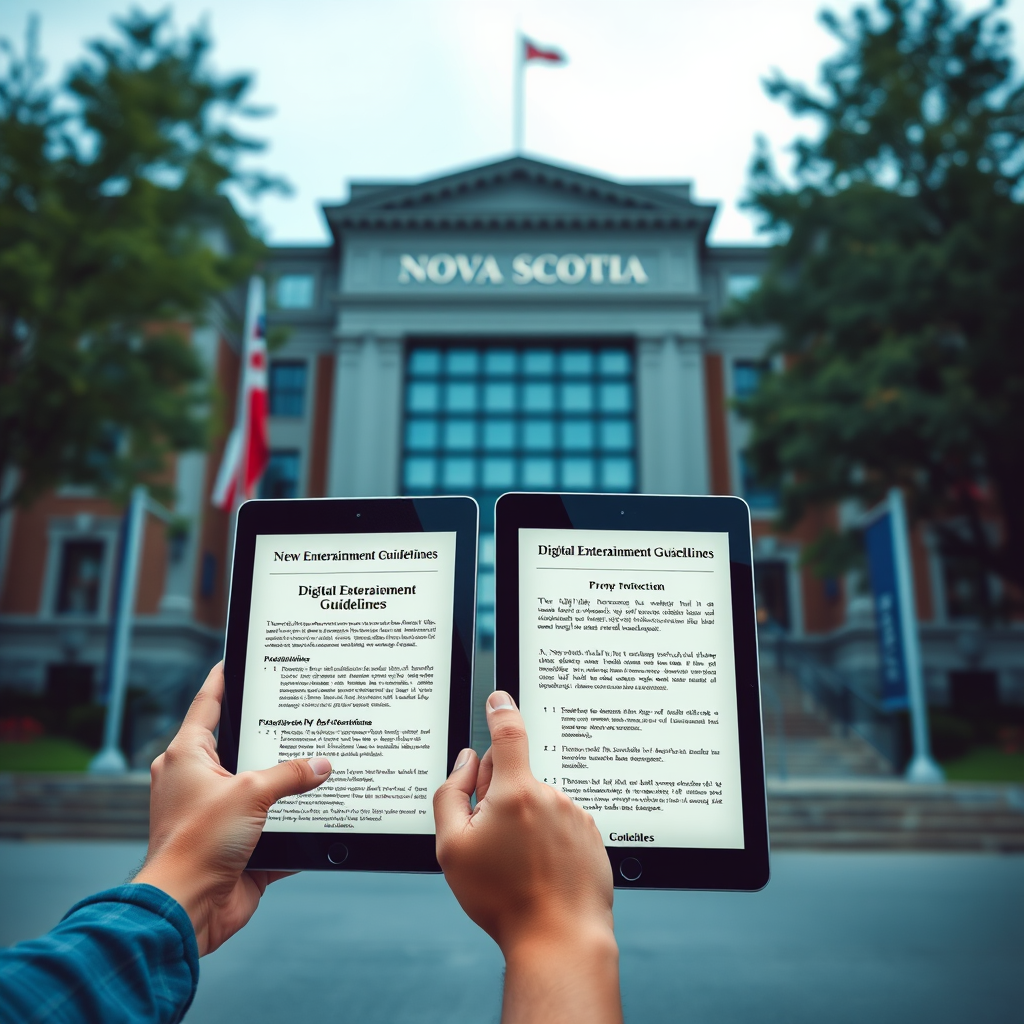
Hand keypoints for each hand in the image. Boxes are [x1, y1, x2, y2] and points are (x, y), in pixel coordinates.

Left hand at [134, 663, 331, 954]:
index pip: (207, 705)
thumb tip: (322, 765)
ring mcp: (217, 815)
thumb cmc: (197, 844)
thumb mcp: (250, 793)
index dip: (222, 680)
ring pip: (260, 789)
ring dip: (286, 785)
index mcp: (187, 757)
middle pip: (240, 746)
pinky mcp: (235, 846)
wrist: (187, 910)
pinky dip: (295, 824)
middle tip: (298, 711)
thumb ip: (290, 774)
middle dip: (270, 735)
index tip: (233, 660)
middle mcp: (198, 782)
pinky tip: (324, 815)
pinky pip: (273, 827)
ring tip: (322, 762)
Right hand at [434, 691, 621, 1023]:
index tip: (498, 698)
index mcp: (516, 792)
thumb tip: (466, 762)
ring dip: (524, 823)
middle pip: (515, 777)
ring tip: (519, 868)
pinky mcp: (591, 836)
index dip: (500, 710)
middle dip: (497, 795)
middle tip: (490, 841)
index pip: (508, 733)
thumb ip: (450, 795)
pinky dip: (547, 841)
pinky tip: (540, 872)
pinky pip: (560, 826)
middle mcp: (551, 796)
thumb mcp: (452, 848)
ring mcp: (575, 816)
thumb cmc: (502, 898)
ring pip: (537, 805)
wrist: (560, 938)